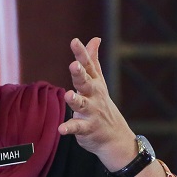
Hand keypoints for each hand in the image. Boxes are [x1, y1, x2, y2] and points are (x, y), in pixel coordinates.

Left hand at [57, 37, 138, 171]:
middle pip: (85, 82)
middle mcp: (93, 95)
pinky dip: (69, 128)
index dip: (81, 54)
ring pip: (82, 105)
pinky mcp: (87, 128)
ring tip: (68, 95)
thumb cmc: (102, 105)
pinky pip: (78, 128)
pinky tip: (61, 129)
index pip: (88, 66)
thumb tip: (94, 39)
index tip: (74, 41)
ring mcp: (91, 112)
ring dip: (75, 100)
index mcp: (94, 83)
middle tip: (74, 65)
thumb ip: (93, 61)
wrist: (115, 137)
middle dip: (80, 73)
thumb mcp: (98, 81)